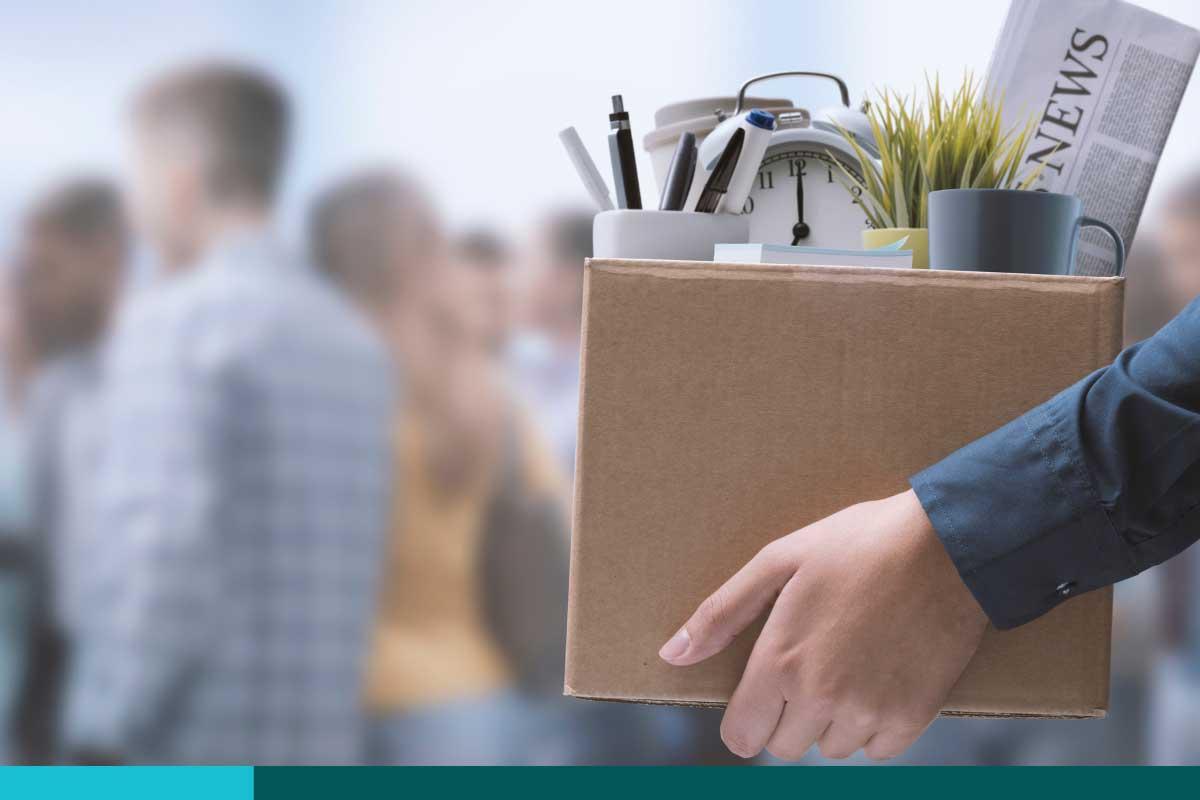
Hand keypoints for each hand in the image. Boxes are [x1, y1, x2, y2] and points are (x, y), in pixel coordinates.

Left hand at [658, 489, 987, 761]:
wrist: (947, 545)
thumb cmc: (857, 544)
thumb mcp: (779, 561)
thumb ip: (721, 613)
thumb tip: (671, 655)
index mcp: (779, 661)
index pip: (741, 736)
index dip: (745, 718)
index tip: (760, 696)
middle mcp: (819, 697)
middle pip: (786, 747)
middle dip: (788, 715)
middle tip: (810, 666)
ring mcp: (868, 711)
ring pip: (833, 748)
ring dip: (832, 720)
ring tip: (848, 664)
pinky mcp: (912, 716)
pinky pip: (879, 750)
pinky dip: (875, 726)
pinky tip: (880, 679)